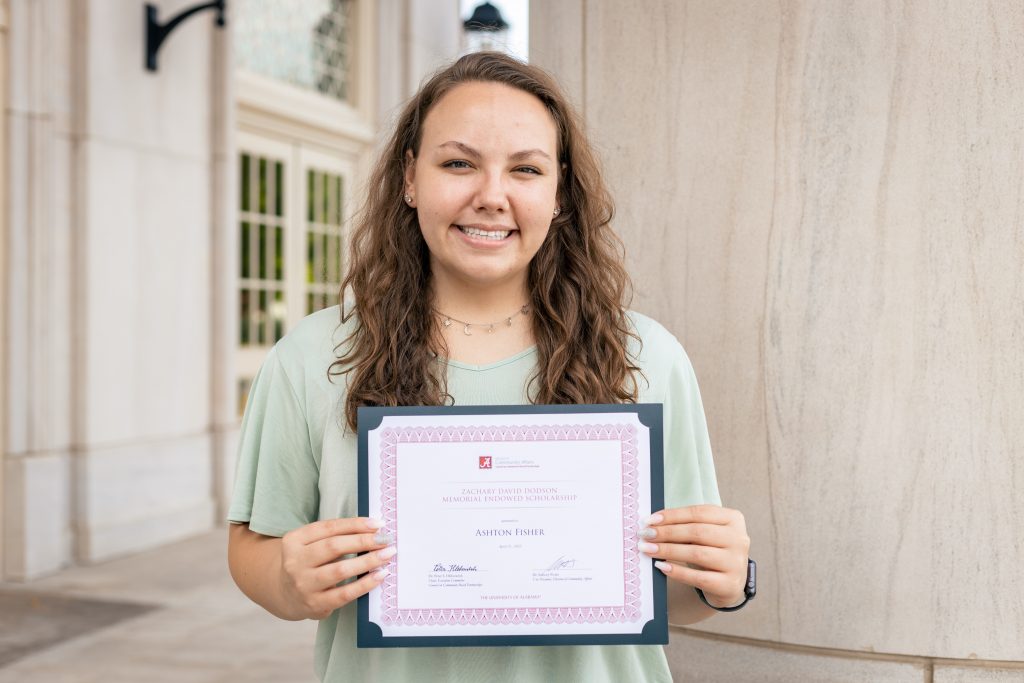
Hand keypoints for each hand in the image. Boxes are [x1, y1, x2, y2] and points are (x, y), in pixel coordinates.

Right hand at [278, 517, 395, 619]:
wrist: (286, 595)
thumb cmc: (308, 563)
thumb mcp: (310, 544)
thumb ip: (335, 535)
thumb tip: (373, 528)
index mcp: (294, 540)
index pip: (328, 527)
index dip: (355, 524)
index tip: (378, 523)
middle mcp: (295, 562)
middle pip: (334, 547)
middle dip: (364, 541)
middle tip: (386, 539)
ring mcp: (303, 584)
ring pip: (340, 570)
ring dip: (368, 561)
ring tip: (387, 555)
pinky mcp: (315, 604)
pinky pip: (345, 593)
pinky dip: (365, 583)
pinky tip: (380, 575)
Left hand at [637, 505, 749, 607]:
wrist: (727, 583)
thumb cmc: (711, 550)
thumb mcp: (704, 533)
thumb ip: (685, 525)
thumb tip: (652, 523)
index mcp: (733, 519)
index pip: (699, 513)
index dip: (672, 515)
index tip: (650, 520)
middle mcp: (739, 539)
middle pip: (698, 532)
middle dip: (667, 533)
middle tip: (645, 535)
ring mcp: (737, 563)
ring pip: (697, 553)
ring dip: (668, 551)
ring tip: (648, 550)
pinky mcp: (730, 584)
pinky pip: (699, 577)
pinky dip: (678, 572)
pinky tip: (662, 567)